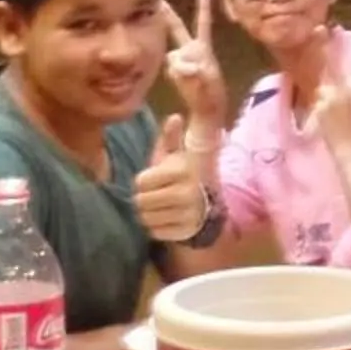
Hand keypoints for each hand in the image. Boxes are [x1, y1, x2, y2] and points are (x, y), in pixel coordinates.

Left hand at [131, 114, 212, 244]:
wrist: (209, 204)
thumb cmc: (186, 174)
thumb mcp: (179, 154)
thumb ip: (172, 137)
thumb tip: (174, 117)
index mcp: (182, 170)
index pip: (140, 182)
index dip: (144, 181)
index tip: (154, 179)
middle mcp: (186, 193)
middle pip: (141, 201)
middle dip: (144, 198)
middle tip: (156, 194)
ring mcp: (187, 215)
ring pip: (146, 218)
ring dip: (149, 213)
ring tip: (161, 206)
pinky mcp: (185, 232)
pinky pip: (155, 232)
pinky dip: (157, 227)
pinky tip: (167, 218)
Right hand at [159, 0, 226, 134]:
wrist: (206, 108)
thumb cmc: (212, 94)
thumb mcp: (210, 82)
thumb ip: (197, 72)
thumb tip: (183, 66)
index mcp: (204, 49)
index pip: (203, 25)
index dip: (203, 8)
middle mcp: (190, 50)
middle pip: (177, 28)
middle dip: (168, 15)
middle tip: (160, 0)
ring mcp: (180, 60)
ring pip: (172, 55)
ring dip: (179, 64)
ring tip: (193, 79)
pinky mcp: (174, 71)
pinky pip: (170, 65)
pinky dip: (176, 71)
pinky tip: (183, 81)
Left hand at [312, 32, 350, 165]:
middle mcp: (340, 90)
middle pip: (331, 63)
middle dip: (323, 45)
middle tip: (320, 29)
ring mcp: (327, 99)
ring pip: (324, 84)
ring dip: (326, 86)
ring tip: (332, 101)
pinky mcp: (318, 108)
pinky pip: (320, 97)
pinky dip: (323, 99)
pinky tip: (329, 112)